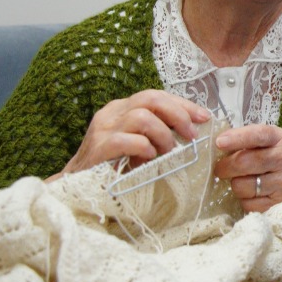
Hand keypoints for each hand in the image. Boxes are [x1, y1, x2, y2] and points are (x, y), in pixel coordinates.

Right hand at [57, 90, 208, 177]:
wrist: (77, 185)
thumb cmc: (113, 165)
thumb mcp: (138, 144)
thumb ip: (157, 133)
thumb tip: (191, 131)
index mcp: (122, 108)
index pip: (157, 96)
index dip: (183, 104)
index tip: (204, 117)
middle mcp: (112, 113)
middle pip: (151, 98)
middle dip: (178, 115)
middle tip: (190, 135)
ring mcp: (103, 129)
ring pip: (142, 117)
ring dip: (162, 135)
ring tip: (166, 152)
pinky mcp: (98, 147)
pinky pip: (126, 140)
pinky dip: (143, 148)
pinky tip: (148, 159)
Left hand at [214, 124, 281, 211]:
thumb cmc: (274, 154)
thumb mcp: (265, 139)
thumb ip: (244, 138)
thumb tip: (218, 144)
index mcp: (277, 138)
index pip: (257, 135)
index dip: (237, 138)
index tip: (219, 143)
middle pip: (244, 162)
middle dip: (225, 167)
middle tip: (220, 169)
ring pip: (243, 186)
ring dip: (235, 184)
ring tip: (239, 180)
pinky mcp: (279, 200)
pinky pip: (249, 204)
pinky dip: (243, 200)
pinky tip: (249, 192)